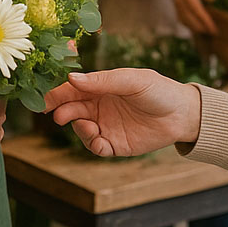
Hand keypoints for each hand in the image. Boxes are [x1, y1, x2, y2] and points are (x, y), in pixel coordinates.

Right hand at [43, 68, 200, 157]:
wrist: (183, 115)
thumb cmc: (159, 91)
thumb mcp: (132, 80)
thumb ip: (102, 80)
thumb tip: (72, 79)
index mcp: (101, 87)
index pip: (73, 89)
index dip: (57, 94)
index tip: (44, 99)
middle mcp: (100, 106)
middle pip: (72, 109)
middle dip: (61, 111)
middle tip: (56, 114)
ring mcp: (106, 126)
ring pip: (80, 129)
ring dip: (77, 128)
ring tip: (86, 125)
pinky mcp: (115, 144)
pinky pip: (96, 147)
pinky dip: (91, 144)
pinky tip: (98, 139)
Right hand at [171, 0, 216, 35]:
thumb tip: (212, 0)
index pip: (197, 10)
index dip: (205, 20)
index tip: (213, 28)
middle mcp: (180, 3)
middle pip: (190, 19)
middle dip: (202, 27)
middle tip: (215, 32)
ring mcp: (177, 9)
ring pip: (187, 23)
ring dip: (198, 29)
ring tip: (210, 32)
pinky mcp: (177, 13)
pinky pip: (184, 22)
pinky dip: (193, 27)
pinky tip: (202, 29)